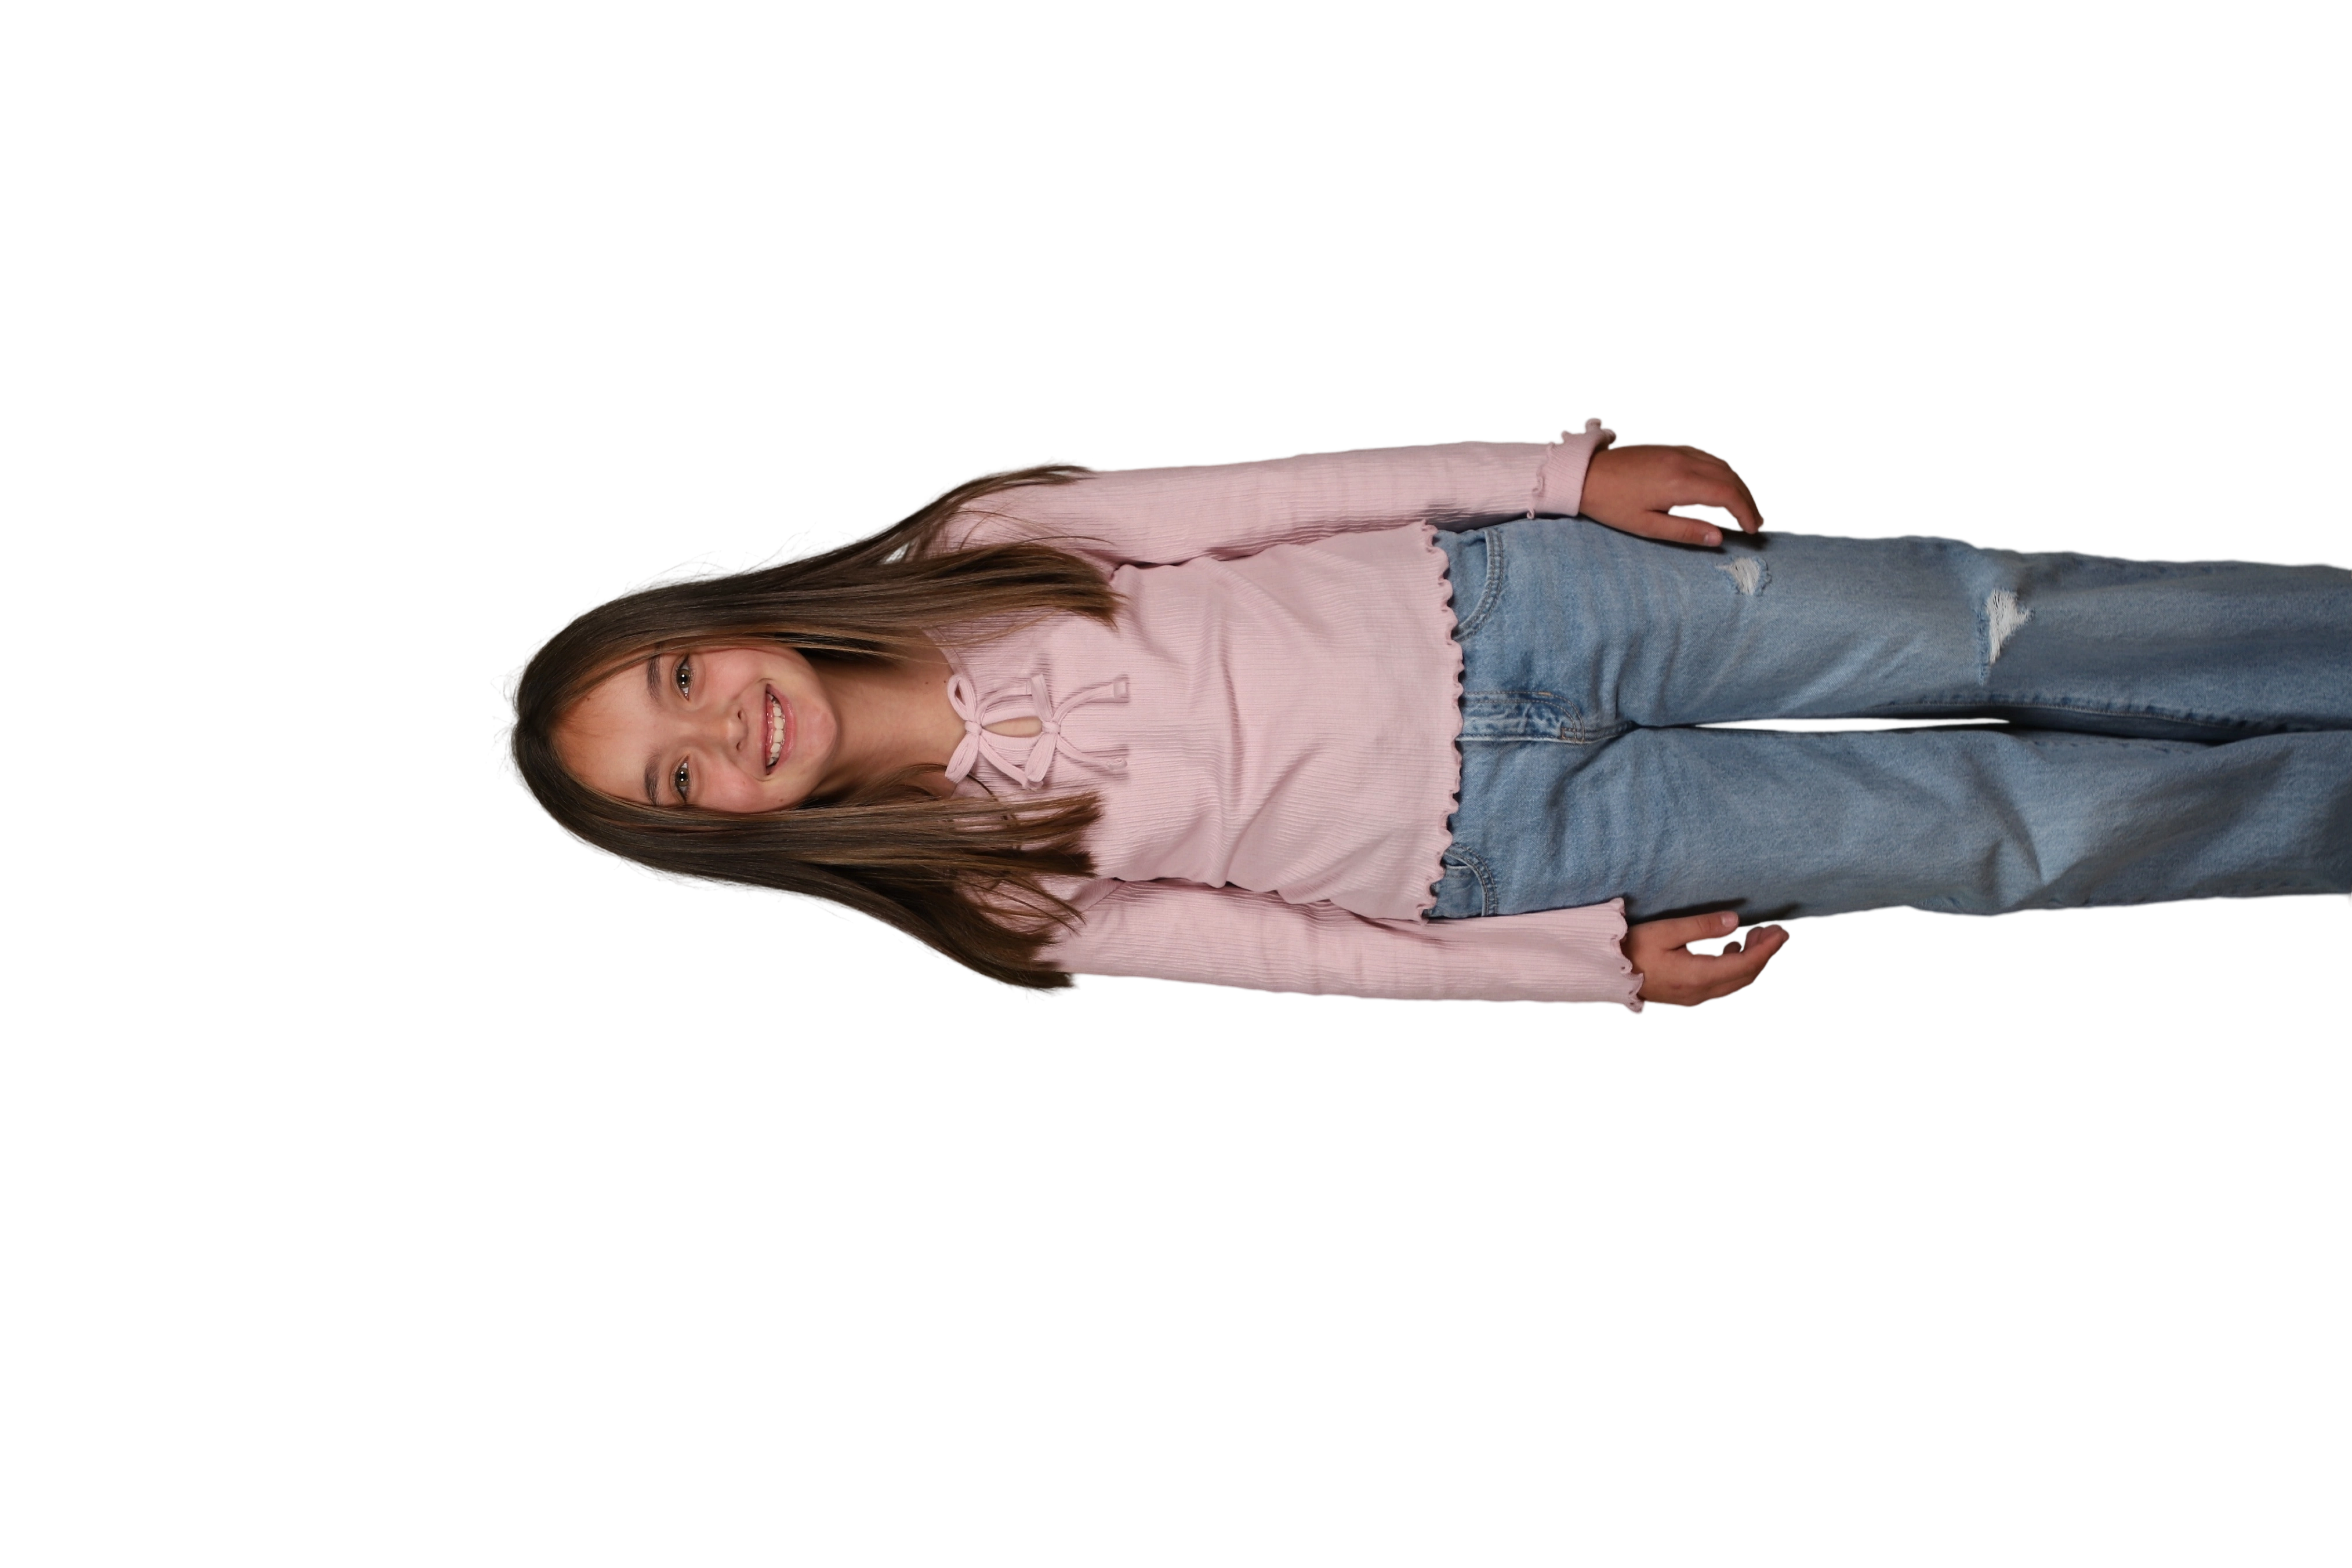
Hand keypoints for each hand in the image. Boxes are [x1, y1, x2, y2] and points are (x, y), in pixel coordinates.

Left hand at [1579, 440, 1768, 547]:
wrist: (1585, 473)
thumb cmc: (1611, 503)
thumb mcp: (1646, 525)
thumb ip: (1684, 532)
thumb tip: (1718, 539)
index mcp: (1680, 483)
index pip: (1728, 495)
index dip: (1746, 513)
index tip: (1753, 530)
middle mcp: (1684, 461)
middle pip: (1732, 477)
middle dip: (1749, 500)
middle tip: (1756, 522)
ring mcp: (1678, 451)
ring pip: (1723, 464)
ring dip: (1739, 484)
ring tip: (1745, 506)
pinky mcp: (1671, 447)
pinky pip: (1708, 456)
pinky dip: (1724, 471)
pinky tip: (1724, 484)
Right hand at [1624, 909, 1790, 1007]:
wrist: (1608, 973)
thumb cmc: (1632, 948)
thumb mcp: (1666, 931)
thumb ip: (1702, 926)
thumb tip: (1734, 921)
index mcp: (1698, 976)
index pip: (1746, 964)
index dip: (1767, 947)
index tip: (1780, 931)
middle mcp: (1701, 991)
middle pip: (1746, 975)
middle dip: (1764, 952)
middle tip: (1773, 930)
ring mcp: (1695, 996)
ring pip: (1737, 981)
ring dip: (1751, 960)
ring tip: (1755, 936)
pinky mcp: (1689, 994)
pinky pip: (1723, 983)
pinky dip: (1736, 967)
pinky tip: (1732, 949)